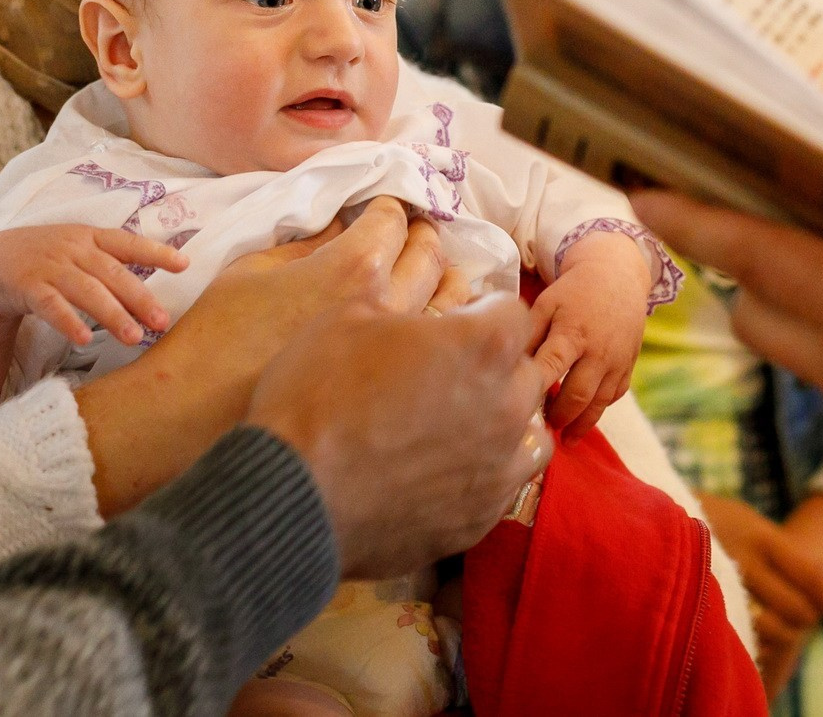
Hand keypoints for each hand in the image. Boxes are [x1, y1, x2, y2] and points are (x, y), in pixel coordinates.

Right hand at [0, 223, 187, 348]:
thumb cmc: (48, 259)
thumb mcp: (79, 251)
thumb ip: (111, 264)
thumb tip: (153, 290)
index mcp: (90, 238)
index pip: (128, 242)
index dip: (156, 251)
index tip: (184, 264)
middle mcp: (73, 249)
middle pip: (112, 273)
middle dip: (139, 297)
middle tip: (162, 321)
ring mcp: (50, 266)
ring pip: (86, 290)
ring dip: (112, 314)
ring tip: (133, 337)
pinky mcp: (27, 286)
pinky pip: (51, 305)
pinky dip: (69, 321)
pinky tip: (85, 339)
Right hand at [76, 197, 455, 515]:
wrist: (196, 433)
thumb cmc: (214, 345)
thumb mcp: (252, 270)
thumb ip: (310, 245)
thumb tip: (344, 230)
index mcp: (355, 268)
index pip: (394, 218)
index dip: (389, 210)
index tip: (386, 213)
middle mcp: (396, 311)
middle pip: (433, 259)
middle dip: (424, 241)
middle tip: (416, 240)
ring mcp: (411, 367)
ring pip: (457, 315)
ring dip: (452, 293)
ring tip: (437, 289)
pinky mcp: (410, 409)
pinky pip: (452, 369)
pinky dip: (455, 352)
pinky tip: (442, 355)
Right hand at [246, 294, 552, 578]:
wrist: (291, 494)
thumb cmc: (316, 393)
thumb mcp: (347, 316)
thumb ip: (401, 304)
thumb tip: (413, 308)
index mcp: (483, 346)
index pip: (513, 313)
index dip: (481, 312)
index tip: (454, 321)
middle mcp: (507, 406)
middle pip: (528, 373)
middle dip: (498, 366)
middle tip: (449, 372)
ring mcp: (499, 468)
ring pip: (531, 433)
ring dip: (506, 421)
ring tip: (462, 423)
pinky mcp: (481, 518)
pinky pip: (504, 485)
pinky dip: (486, 472)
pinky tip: (447, 471)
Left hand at [529, 231, 650, 438]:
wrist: (618, 276)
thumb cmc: (574, 291)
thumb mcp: (546, 303)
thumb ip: (529, 333)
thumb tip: (508, 361)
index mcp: (573, 332)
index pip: (553, 366)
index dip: (536, 388)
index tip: (518, 404)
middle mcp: (598, 351)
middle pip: (579, 394)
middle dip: (560, 416)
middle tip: (542, 427)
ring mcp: (617, 361)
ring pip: (600, 402)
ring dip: (581, 423)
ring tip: (564, 438)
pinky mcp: (628, 365)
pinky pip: (615, 395)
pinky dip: (599, 410)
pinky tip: (584, 419)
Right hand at [702, 496, 822, 694]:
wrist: (647, 516)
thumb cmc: (707, 520)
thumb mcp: (743, 519)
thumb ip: (781, 551)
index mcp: (757, 535)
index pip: (812, 576)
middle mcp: (740, 558)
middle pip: (798, 609)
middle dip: (802, 618)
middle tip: (797, 616)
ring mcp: (719, 584)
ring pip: (775, 630)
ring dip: (779, 635)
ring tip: (772, 626)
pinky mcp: (702, 606)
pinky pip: (745, 639)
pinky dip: (755, 642)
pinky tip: (749, 632)